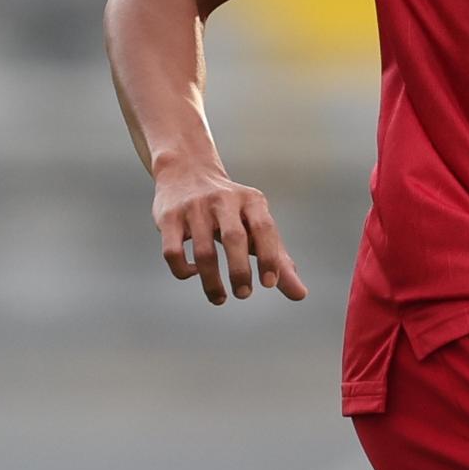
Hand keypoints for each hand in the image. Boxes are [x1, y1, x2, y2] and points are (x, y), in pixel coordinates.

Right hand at [149, 157, 302, 304]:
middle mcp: (223, 200)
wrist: (186, 171)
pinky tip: (192, 273)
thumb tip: (300, 295)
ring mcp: (194, 208)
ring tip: (220, 298)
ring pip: (203, 251)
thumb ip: (277, 259)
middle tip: (244, 294)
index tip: (269, 283)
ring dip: (212, 281)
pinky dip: (183, 270)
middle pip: (233, 238)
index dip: (268, 257)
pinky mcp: (168, 218)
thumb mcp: (256, 226)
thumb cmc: (231, 210)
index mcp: (251, 200)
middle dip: (240, 271)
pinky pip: (173, 252)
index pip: (263, 228)